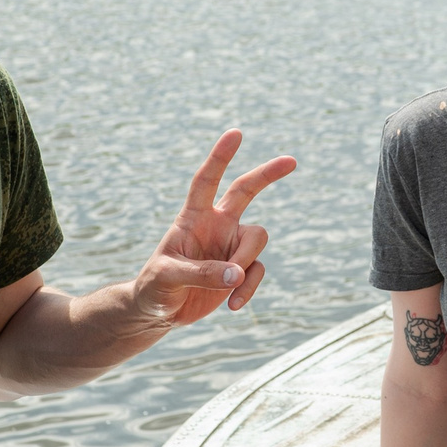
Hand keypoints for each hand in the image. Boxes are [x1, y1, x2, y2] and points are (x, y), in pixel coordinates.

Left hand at [132, 129, 294, 331]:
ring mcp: (230, 246)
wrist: (157, 312)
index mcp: (192, 218)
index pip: (206, 181)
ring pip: (257, 239)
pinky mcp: (239, 270)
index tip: (236, 134)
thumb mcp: (169, 277)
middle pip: (245, 190)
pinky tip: (232, 305)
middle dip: (267, 175)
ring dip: (246, 264)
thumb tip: (238, 274)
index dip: (220, 157)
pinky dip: (248, 289)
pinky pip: (256, 272)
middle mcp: (216, 226)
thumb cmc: (154, 287)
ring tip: (228, 290)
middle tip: (292, 160)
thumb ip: (202, 273)